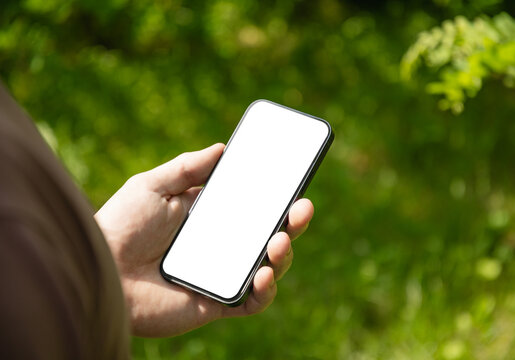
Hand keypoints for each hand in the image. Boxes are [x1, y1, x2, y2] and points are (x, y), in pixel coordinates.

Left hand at [94, 144, 313, 336]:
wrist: (99, 271)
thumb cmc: (119, 226)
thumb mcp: (151, 185)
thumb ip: (186, 167)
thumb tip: (222, 147)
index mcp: (209, 216)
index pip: (252, 205)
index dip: (275, 194)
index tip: (293, 180)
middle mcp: (221, 244)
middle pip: (269, 233)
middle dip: (293, 221)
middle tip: (302, 207)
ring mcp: (221, 273)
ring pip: (268, 265)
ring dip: (284, 254)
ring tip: (279, 240)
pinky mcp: (217, 302)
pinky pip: (253, 302)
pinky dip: (266, 290)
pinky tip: (263, 274)